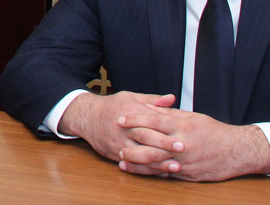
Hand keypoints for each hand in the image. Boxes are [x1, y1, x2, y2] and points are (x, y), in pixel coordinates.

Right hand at [58, 90, 179, 167]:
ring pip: (141, 155)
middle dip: (165, 146)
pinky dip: (148, 170)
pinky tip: (161, 172)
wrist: (87, 117)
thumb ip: (152, 100)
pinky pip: (133, 165)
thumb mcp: (130, 97)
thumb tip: (172, 98)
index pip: (149, 123)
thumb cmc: (112, 106)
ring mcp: (118, 143)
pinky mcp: (115, 154)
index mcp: (128, 113)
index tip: (182, 137)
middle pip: (146, 139)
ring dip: (159, 162)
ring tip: (175, 166)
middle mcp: (123, 129)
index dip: (165, 132)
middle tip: (182, 150)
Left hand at [116, 106, 269, 180]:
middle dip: (132, 144)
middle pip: (152, 145)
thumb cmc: (214, 131)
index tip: (121, 119)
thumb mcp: (192, 117)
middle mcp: (183, 145)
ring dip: (138, 163)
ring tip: (122, 160)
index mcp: (183, 127)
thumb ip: (169, 114)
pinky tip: (140, 171)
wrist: (239, 152)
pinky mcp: (190, 175)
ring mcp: (187, 162)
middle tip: (116, 143)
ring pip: (157, 164)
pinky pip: (167, 174)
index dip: (135, 120)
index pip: (154, 122)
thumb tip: (147, 108)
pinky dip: (152, 173)